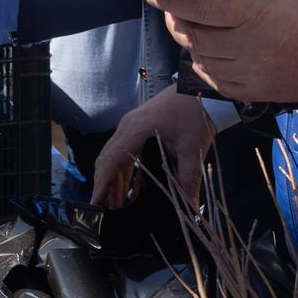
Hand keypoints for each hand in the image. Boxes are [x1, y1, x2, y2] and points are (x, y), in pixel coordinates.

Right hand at [89, 86, 216, 208]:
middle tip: (106, 210)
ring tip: (116, 204)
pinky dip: (122, 169)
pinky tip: (128, 187)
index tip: (96, 204)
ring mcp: (130, 125)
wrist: (201, 87)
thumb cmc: (195, 113)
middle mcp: (126, 127)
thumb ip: (188, 178)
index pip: (111, 162)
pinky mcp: (138, 125)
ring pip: (113, 156)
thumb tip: (190, 206)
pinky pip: (123, 150)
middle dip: (105, 185)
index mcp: (135, 130)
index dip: (102, 184)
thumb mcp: (193, 148)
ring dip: (113, 178)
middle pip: (107, 159)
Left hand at [145, 0, 297, 103]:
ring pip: (200, 57)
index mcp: (256, 15)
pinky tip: (203, 53)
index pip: (199, 6)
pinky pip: (215, 80)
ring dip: (186, 41)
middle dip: (174, 18)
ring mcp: (249, 73)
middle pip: (193, 34)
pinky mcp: (253, 92)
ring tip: (185, 26)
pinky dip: (202, 64)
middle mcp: (247, 45)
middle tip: (168, 5)